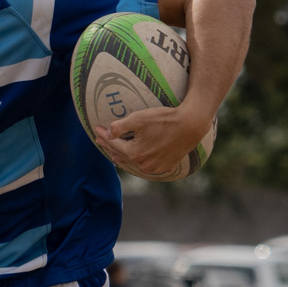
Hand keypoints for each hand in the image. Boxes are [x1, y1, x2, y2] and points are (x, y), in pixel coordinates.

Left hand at [93, 102, 211, 179]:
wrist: (191, 125)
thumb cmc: (164, 119)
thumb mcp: (138, 118)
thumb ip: (120, 127)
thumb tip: (107, 133)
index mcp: (134, 153)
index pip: (113, 144)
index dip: (103, 136)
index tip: (96, 129)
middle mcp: (143, 165)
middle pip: (122, 155)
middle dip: (110, 147)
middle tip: (102, 140)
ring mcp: (155, 168)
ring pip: (134, 163)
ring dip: (123, 156)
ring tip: (114, 153)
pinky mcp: (166, 166)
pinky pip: (147, 165)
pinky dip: (139, 160)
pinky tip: (137, 158)